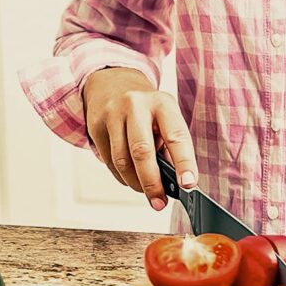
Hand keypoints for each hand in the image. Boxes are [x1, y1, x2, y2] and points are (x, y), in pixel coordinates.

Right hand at [83, 67, 198, 210]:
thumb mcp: (164, 116)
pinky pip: (108, 162)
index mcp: (162, 103)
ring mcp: (113, 114)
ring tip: (146, 191)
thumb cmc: (146, 108)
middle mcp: (137, 105)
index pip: (176, 135)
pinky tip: (130, 177)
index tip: (189, 184)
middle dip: (152, 183)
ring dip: (135, 184)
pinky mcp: (96, 125)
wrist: (112, 83)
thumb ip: (169, 145)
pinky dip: (122, 176)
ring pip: (122, 161)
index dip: (184, 162)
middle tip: (159, 202)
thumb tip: (175, 182)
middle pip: (142, 151)